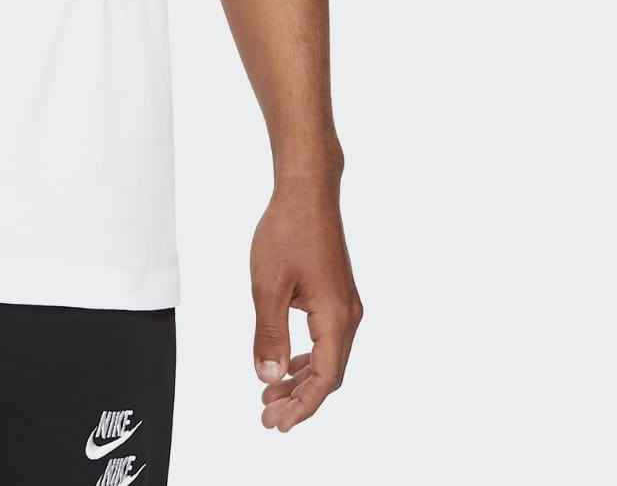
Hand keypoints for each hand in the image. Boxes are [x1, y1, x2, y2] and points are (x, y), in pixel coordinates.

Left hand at [249, 175, 361, 430]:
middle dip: (299, 398)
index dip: (302, 406)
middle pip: (329, 374)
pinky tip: (287, 363)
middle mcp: (348, 316)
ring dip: (301, 378)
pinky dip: (306, 356)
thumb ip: (269, 334)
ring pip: (327, 357)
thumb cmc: (287, 231)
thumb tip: (268, 378)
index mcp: (336, 318)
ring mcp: (345, 305)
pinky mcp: (336, 294)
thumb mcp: (268, 285)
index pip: (324, 378)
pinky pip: (325, 338)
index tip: (277, 424)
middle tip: (268, 418)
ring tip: (272, 396)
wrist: (307, 191)